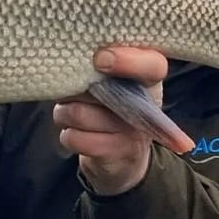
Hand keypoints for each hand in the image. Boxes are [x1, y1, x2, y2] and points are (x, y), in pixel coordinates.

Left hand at [53, 47, 167, 195]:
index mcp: (150, 79)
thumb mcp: (113, 81)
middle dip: (74, 89)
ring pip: (78, 113)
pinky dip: (67, 134)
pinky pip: (74, 138)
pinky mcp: (117, 155)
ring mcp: (134, 133)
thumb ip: (99, 66)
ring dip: (65, 112)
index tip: (101, 59)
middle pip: (98, 88)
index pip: (153, 65)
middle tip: (73, 89)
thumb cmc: (111, 106)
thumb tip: (70, 60)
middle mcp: (149, 106)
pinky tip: (77, 132)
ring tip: (71, 111)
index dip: (127, 61)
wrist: (124, 158)